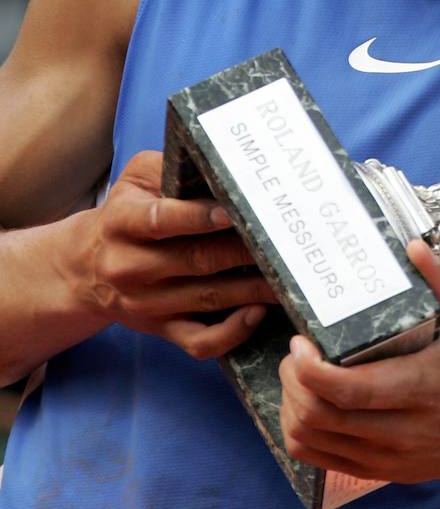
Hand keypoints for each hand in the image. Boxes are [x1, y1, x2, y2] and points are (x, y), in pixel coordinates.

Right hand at [76, 150, 274, 358]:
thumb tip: (219, 166)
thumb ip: (170, 167)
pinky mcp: (160, 329)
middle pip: (194, 261)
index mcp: (121, 223)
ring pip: (205, 299)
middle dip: (241, 251)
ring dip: (250, 289)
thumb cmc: (124, 213)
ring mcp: (146, 303)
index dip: (197, 217)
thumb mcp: (135, 180)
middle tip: (281, 241)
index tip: (232, 210)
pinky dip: (231, 333)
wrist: (84, 268)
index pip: (159, 220)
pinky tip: (257, 312)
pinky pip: (199, 342)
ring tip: (286, 275)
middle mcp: (129, 266)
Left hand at [278, 241, 439, 484]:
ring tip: (297, 376)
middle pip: (321, 416)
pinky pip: (315, 457)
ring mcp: (384, 456)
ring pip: (310, 438)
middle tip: (295, 354)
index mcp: (423, 388)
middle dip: (293, 381)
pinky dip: (297, 430)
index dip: (312, 371)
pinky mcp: (373, 471)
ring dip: (291, 404)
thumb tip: (414, 248)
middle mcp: (401, 429)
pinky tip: (303, 404)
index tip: (299, 343)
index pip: (352, 391)